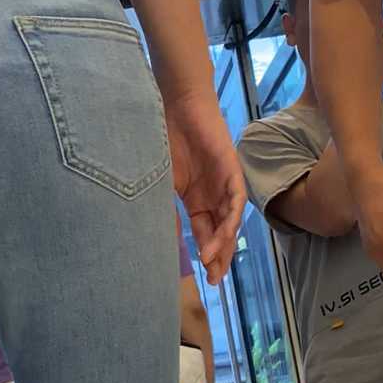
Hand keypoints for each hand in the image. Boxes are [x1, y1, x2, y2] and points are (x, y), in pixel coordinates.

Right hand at [165, 92, 246, 282]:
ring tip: (215, 261)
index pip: (205, 232)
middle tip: (214, 280)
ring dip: (224, 242)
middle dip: (219, 256)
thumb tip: (146, 233)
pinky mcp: (231, 168)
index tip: (204, 277)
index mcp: (196, 198)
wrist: (176, 103)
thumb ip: (159, 204)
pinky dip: (231, 216)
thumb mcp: (159, 179)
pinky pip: (236, 197)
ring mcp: (224, 181)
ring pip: (230, 218)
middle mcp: (213, 193)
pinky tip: (225, 233)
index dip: (206, 253)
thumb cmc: (163, 135)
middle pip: (221, 231)